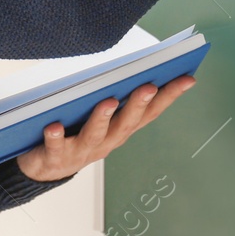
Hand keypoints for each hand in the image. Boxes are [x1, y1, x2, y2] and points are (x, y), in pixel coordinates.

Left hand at [14, 75, 196, 181]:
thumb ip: (115, 95)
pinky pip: (56, 146)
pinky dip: (56, 137)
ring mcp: (82, 151)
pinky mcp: (56, 157)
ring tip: (108, 102)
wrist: (46, 167)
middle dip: (138, 104)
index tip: (188, 78)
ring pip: (95, 134)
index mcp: (121, 129)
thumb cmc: (77, 132)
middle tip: (149, 86)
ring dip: (102, 118)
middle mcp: (107, 142)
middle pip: (126, 123)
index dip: (170, 96)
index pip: (150, 112)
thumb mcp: (101, 115)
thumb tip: (133, 67)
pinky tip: (54, 125)